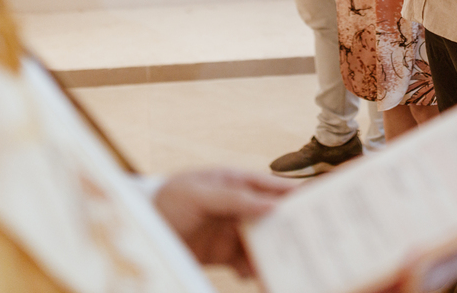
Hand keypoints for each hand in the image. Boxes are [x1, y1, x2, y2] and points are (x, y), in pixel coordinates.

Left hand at [153, 168, 293, 276]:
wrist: (140, 233)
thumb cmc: (165, 202)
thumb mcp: (197, 195)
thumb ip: (234, 198)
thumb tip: (270, 204)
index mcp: (233, 182)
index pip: (269, 186)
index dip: (292, 193)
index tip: (316, 202)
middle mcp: (237, 206)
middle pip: (270, 217)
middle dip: (286, 229)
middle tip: (304, 240)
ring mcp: (230, 230)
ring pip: (261, 242)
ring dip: (270, 254)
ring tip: (277, 267)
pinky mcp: (222, 254)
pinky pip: (245, 262)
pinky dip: (251, 269)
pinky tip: (249, 274)